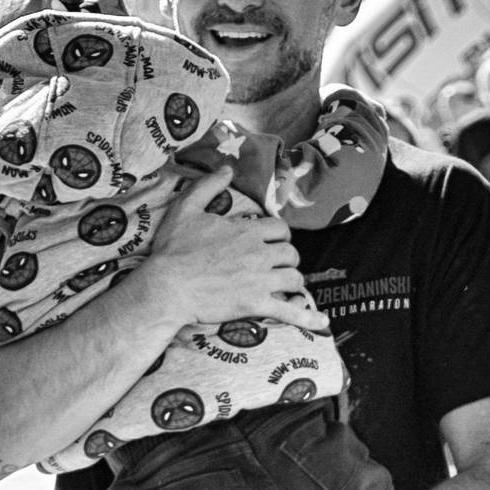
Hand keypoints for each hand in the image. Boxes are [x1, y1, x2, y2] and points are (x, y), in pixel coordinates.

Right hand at [146, 171, 327, 334]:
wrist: (167, 286)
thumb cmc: (173, 249)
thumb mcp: (186, 208)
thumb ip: (209, 185)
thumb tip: (227, 168)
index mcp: (247, 231)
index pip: (280, 229)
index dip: (278, 236)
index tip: (270, 242)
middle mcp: (259, 253)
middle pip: (291, 254)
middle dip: (287, 259)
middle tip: (276, 266)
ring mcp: (260, 280)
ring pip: (295, 278)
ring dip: (292, 281)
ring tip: (285, 286)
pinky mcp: (256, 304)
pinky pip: (290, 311)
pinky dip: (308, 316)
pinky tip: (322, 321)